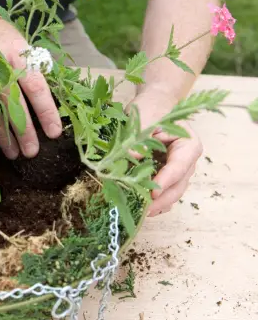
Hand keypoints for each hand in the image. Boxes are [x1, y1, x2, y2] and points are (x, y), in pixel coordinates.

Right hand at [0, 27, 61, 158]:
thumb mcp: (17, 41)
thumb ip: (30, 65)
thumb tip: (50, 91)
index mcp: (17, 51)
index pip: (35, 85)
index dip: (46, 111)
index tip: (54, 132)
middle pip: (13, 103)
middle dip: (24, 130)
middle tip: (32, 152)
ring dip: (3, 135)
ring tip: (14, 154)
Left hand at [128, 88, 202, 216]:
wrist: (154, 105)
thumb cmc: (153, 108)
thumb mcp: (146, 117)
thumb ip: (141, 137)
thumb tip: (131, 157)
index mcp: (188, 146)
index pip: (178, 167)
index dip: (166, 181)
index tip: (153, 193)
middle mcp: (187, 161)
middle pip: (178, 185)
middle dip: (162, 200)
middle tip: (145, 210)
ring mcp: (178, 171)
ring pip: (172, 192)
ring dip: (158, 204)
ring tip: (142, 214)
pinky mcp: (167, 175)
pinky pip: (164, 192)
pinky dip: (155, 202)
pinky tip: (143, 209)